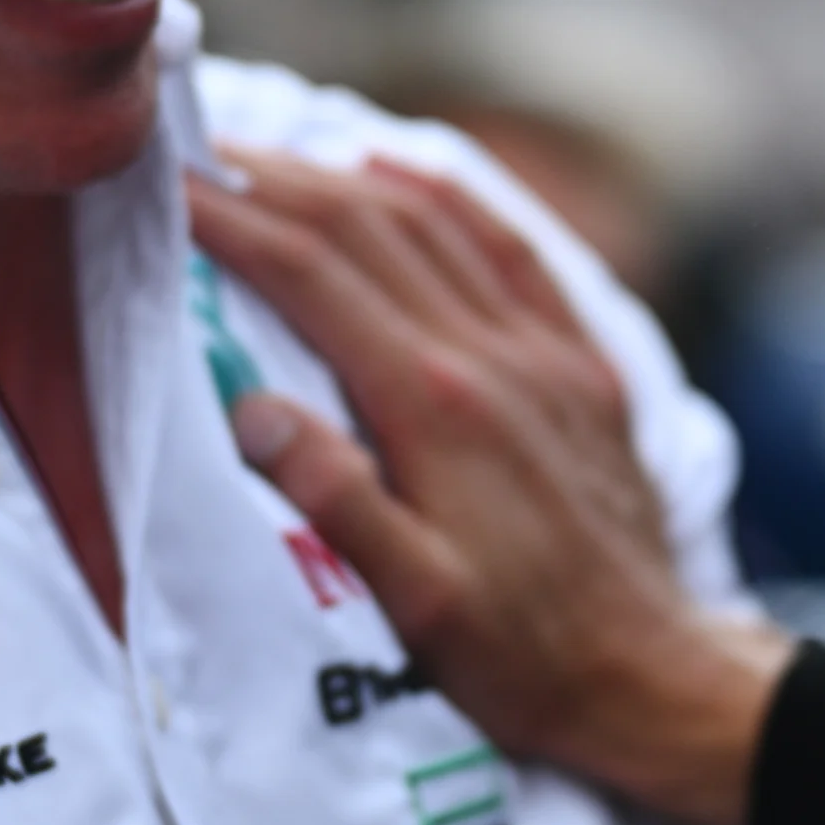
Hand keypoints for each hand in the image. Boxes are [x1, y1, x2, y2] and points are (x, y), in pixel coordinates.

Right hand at [189, 146, 796, 824]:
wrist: (655, 674)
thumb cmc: (523, 655)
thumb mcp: (417, 603)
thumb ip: (337, 501)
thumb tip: (255, 407)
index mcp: (436, 404)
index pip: (314, 275)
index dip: (235, 221)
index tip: (170, 185)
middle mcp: (492, 353)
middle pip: (366, 228)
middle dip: (273, 181)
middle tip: (197, 151)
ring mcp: (545, 351)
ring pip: (436, 222)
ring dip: (346, 179)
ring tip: (273, 159)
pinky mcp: (583, 365)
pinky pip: (513, 248)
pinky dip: (451, 197)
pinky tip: (403, 173)